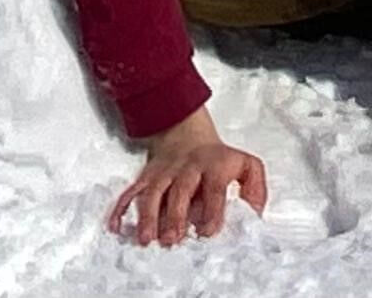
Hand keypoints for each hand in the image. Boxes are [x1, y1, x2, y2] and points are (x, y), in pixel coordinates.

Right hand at [108, 106, 266, 245]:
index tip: (207, 231)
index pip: (214, 187)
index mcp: (215, 166)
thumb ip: (255, 189)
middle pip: (180, 191)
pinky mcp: (147, 176)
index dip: (212, 209)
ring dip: (149, 216)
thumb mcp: (246, 165)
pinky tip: (116, 226)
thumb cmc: (219, 159)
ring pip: (153, 192)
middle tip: (172, 239)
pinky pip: (132, 191)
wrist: (187, 134)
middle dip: (175, 216)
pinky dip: (122, 208)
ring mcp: (165, 172)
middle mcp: (188, 168)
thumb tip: (254, 214)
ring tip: (146, 238)